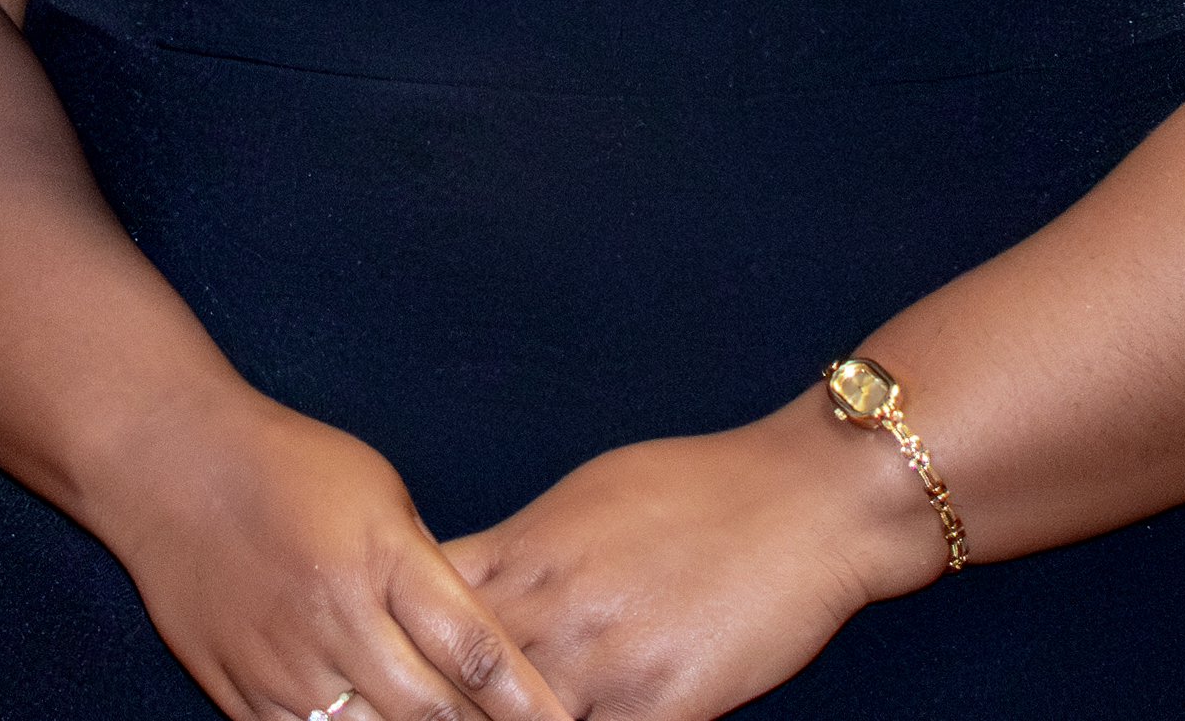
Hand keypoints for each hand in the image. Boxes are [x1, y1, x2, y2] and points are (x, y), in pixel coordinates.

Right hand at [94, 391, 573, 720]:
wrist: (168, 461)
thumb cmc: (288, 464)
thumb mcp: (380, 494)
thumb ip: (429, 573)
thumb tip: (480, 652)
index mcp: (383, 559)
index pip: (476, 653)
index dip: (531, 706)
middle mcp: (337, 618)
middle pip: (432, 716)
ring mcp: (284, 663)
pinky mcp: (239, 690)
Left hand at [440, 397, 943, 719]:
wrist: (803, 498)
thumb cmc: (697, 486)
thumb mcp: (584, 496)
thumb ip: (521, 546)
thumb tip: (470, 571)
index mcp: (522, 550)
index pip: (420, 609)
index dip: (394, 644)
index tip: (381, 666)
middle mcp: (548, 610)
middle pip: (449, 680)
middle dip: (430, 706)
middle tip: (401, 717)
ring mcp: (601, 664)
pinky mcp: (663, 708)